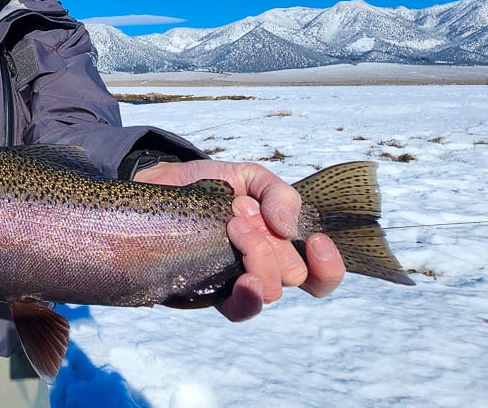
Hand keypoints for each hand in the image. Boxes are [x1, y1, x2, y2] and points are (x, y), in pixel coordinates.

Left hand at [134, 160, 345, 321]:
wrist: (159, 185)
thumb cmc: (207, 185)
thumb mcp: (249, 177)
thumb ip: (278, 194)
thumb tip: (288, 228)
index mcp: (278, 246)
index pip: (320, 275)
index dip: (328, 266)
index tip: (315, 240)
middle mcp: (261, 269)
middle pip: (293, 277)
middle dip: (273, 243)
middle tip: (241, 213)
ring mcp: (234, 284)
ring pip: (268, 292)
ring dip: (259, 258)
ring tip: (233, 227)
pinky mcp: (206, 294)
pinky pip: (238, 310)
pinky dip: (246, 296)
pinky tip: (241, 278)